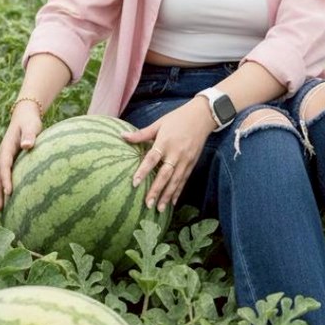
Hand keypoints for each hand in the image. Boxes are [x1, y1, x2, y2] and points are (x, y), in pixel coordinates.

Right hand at [0, 101, 42, 211]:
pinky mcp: (8, 161)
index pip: (4, 165)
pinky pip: (3, 176)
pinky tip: (9, 200)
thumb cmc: (30, 122)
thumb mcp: (31, 126)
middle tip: (0, 208)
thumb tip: (27, 146)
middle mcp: (2, 155)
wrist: (24, 116)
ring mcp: (4, 159)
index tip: (9, 192)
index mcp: (7, 147)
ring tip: (1, 210)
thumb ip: (30, 135)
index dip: (5, 179)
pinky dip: (3, 188)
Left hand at [123, 97, 215, 212]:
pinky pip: (184, 179)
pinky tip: (172, 202)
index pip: (152, 159)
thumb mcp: (159, 123)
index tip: (134, 183)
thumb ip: (141, 134)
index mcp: (165, 142)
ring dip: (167, 195)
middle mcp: (176, 153)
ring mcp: (185, 159)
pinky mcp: (192, 163)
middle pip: (165, 174)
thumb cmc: (177, 118)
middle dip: (156, 190)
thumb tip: (122, 136)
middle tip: (148, 204)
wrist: (202, 116)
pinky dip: (178, 191)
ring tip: (160, 209)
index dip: (143, 171)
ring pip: (175, 180)